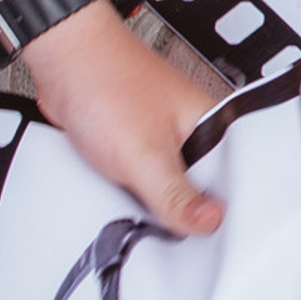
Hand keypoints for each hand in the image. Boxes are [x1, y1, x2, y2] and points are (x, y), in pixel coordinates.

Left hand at [22, 6, 224, 237]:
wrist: (63, 62)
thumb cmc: (106, 83)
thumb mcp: (146, 155)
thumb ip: (177, 196)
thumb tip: (208, 223)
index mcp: (215, 125)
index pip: (237, 182)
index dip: (224, 215)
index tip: (206, 238)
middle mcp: (196, 130)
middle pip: (205, 189)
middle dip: (186, 210)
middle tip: (167, 221)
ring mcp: (168, 138)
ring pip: (172, 187)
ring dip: (156, 200)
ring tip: (140, 198)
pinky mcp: (142, 144)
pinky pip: (147, 179)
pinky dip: (136, 189)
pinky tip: (125, 189)